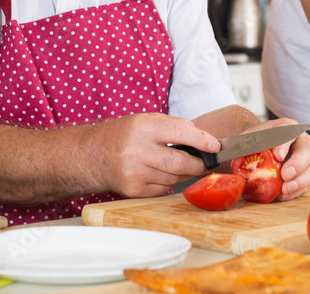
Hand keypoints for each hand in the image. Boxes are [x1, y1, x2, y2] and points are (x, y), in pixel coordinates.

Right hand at [83, 113, 218, 197]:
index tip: (216, 145)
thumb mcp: (146, 120)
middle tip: (206, 162)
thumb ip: (175, 126)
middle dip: (199, 164)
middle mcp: (137, 151)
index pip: (180, 133)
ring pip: (174, 178)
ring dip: (185, 173)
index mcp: (143, 128)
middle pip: (180, 162)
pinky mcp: (133, 190)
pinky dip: (169, 182)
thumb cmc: (123, 135)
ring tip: (185, 166)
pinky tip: (164, 173)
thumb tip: (204, 139)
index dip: (202, 140)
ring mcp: (134, 173)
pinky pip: (163, 189)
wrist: (93, 155)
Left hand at [238, 117, 309, 200]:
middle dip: (297, 163)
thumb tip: (222, 151)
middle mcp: (301, 141)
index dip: (285, 143)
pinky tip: (284, 195)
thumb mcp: (246, 138)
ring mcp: (306, 159)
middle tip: (285, 175)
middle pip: (306, 150)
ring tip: (285, 189)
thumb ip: (239, 143)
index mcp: (287, 127)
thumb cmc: (255, 142)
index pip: (289, 131)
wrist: (261, 150)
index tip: (277, 155)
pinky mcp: (305, 175)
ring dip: (299, 181)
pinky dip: (296, 191)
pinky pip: (306, 184)